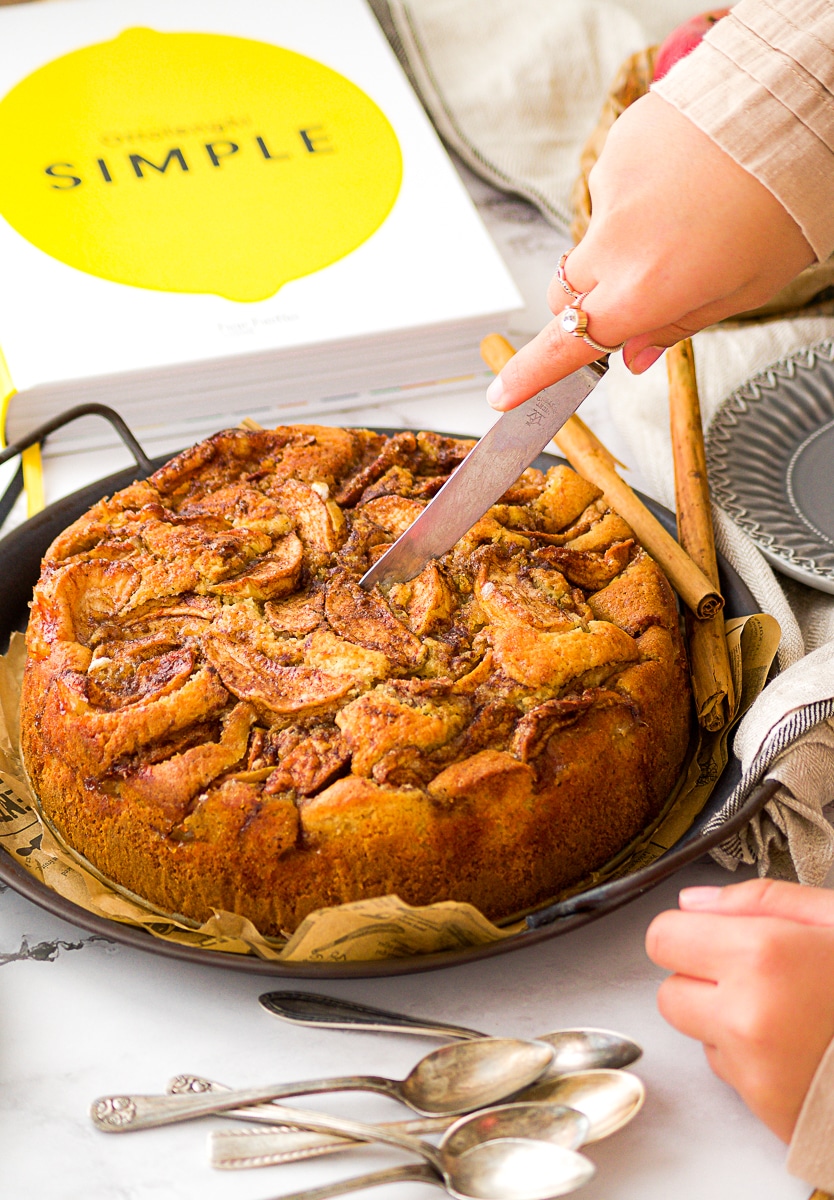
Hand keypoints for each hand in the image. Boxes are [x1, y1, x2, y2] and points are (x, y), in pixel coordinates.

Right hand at [486, 92, 814, 410]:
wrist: (795, 108)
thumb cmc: (785, 204)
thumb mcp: (743, 290)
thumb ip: (676, 327)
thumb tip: (632, 357)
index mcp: (644, 291)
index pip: (566, 346)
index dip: (531, 376)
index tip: (503, 396)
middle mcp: (614, 244)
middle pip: (563, 294)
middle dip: (583, 304)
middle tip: (636, 292)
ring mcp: (610, 191)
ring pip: (593, 238)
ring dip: (623, 240)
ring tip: (689, 215)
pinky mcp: (617, 147)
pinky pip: (613, 187)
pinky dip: (638, 193)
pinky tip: (684, 179)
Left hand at [645, 878, 833, 1142]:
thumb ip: (759, 900)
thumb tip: (694, 903)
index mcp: (762, 954)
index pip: (662, 937)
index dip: (688, 934)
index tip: (712, 936)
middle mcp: (747, 1014)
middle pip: (669, 990)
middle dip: (701, 979)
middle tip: (754, 975)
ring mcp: (754, 1066)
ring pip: (696, 1032)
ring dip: (722, 1019)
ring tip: (784, 1010)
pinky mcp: (765, 1106)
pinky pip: (727, 1070)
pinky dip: (748, 1057)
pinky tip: (795, 1044)